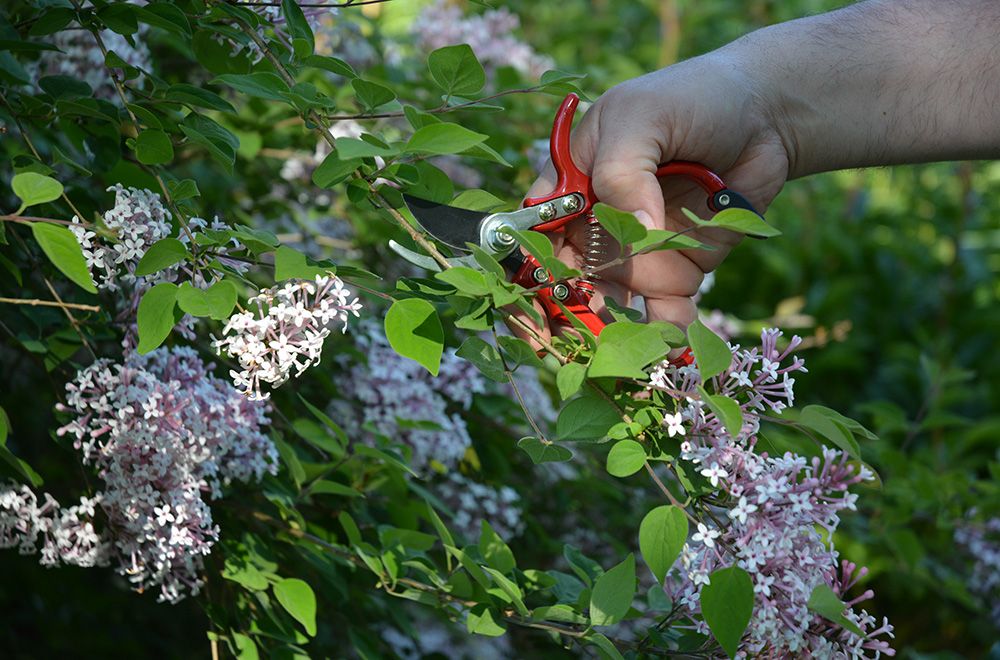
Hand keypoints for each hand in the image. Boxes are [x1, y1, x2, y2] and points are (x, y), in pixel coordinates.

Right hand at [515, 52, 791, 342]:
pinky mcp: (678, 272)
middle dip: (563, 317)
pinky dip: (665, 335)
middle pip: (563, 282)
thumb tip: (634, 230)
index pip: (532, 235)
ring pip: (609, 306)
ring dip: (612, 333)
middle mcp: (594, 226)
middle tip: (571, 345)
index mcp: (571, 184)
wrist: (765, 116)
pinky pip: (664, 313)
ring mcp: (635, 253)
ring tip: (628, 348)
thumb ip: (625, 170)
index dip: (522, 273)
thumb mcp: (644, 118)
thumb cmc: (692, 100)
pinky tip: (673, 346)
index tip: (529, 306)